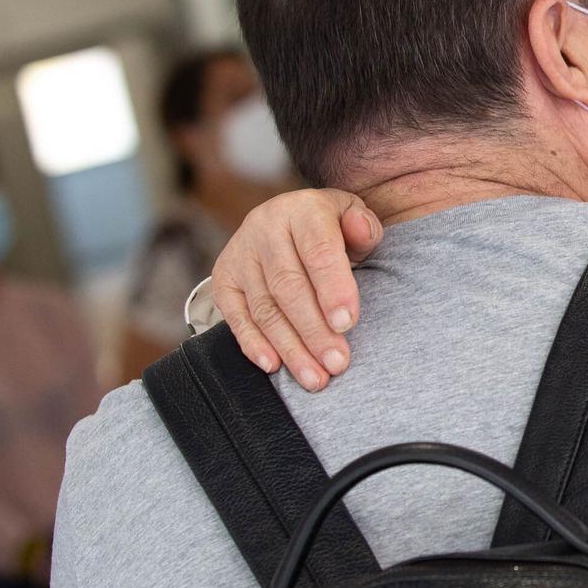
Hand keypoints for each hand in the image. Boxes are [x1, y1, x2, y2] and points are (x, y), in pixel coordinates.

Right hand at [210, 188, 383, 390]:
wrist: (293, 219)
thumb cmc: (333, 229)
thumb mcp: (354, 218)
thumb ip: (363, 227)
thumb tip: (361, 231)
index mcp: (303, 209)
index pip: (319, 252)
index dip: (333, 289)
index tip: (347, 324)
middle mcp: (265, 227)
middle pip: (289, 287)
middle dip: (314, 331)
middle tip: (337, 363)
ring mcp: (240, 253)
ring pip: (264, 307)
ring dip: (290, 347)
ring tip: (314, 377)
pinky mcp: (224, 277)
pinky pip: (235, 315)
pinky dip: (253, 343)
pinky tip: (273, 366)